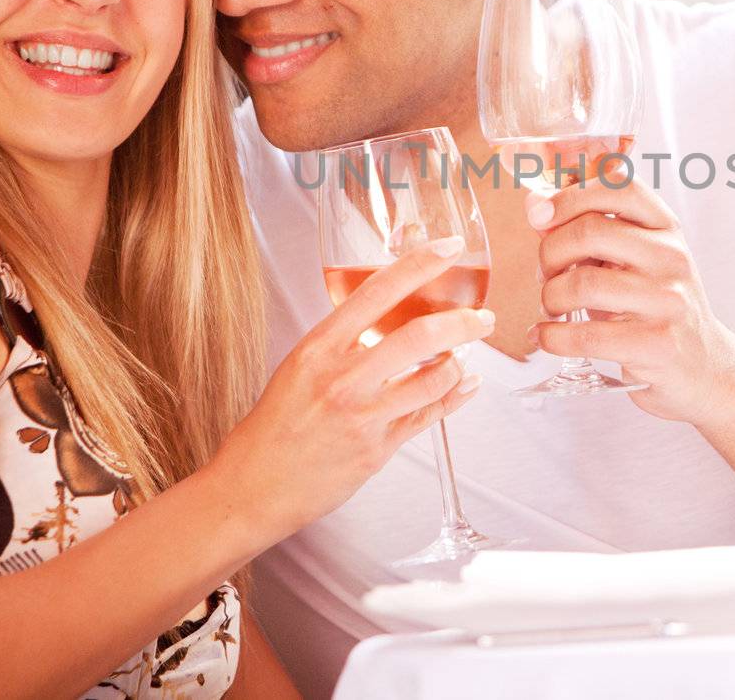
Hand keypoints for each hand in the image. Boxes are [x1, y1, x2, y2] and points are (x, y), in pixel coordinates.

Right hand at [209, 237, 491, 542]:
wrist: (253, 485)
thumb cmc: (275, 425)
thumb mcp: (300, 366)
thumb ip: (343, 342)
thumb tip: (388, 315)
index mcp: (319, 347)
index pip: (378, 291)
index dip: (420, 264)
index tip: (450, 248)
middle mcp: (342, 377)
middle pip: (419, 335)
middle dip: (462, 322)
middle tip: (481, 318)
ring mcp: (362, 414)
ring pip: (433, 378)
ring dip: (459, 363)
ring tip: (465, 356)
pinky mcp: (377, 449)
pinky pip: (428, 415)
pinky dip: (455, 396)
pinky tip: (466, 385)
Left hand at [526, 173, 734, 423]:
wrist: (704, 367)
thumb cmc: (656, 307)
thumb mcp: (635, 259)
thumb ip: (589, 232)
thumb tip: (534, 206)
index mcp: (665, 227)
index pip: (618, 185)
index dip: (570, 194)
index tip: (539, 215)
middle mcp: (671, 257)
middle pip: (590, 232)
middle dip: (549, 254)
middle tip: (545, 274)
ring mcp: (667, 301)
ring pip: (583, 284)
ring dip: (550, 297)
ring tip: (552, 308)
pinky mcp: (656, 343)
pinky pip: (586, 336)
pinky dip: (551, 337)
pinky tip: (545, 337)